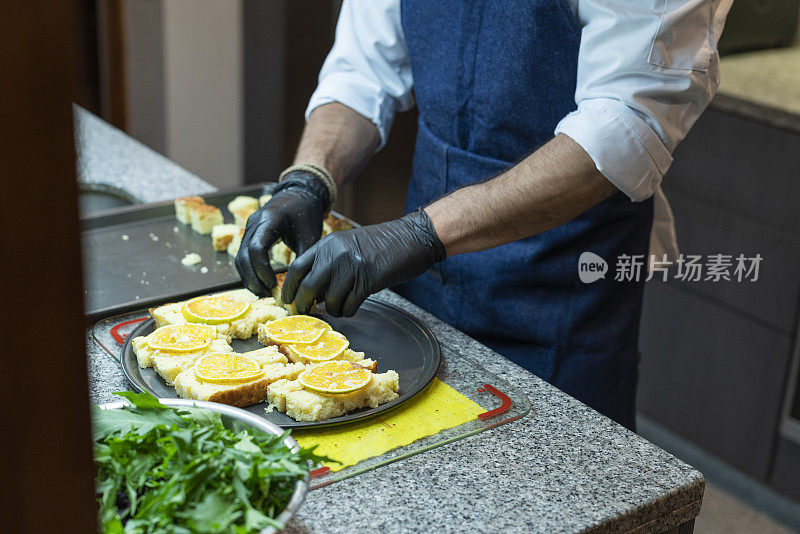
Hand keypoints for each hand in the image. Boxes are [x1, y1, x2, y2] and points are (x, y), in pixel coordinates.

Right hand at [235, 172, 329, 295]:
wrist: (300, 195)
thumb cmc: (307, 213)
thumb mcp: (311, 236)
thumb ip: (305, 258)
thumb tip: (303, 285)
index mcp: (270, 220)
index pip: (256, 248)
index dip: (262, 270)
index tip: (272, 284)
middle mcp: (254, 222)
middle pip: (243, 255)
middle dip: (252, 278)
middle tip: (266, 293)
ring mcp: (249, 227)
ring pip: (239, 257)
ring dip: (248, 277)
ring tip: (262, 292)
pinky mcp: (249, 233)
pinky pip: (242, 255)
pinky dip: (248, 270)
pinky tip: (259, 282)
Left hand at [282, 208, 446, 316]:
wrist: (411, 238)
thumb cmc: (381, 244)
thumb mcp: (348, 245)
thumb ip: (328, 262)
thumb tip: (312, 291)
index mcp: (327, 244)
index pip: (297, 268)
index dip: (289, 288)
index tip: (288, 300)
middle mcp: (335, 254)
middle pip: (308, 287)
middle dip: (304, 304)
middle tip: (306, 312)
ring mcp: (351, 267)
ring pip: (329, 301)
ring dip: (333, 310)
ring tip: (340, 307)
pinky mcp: (368, 281)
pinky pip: (349, 305)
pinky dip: (348, 311)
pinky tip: (353, 307)